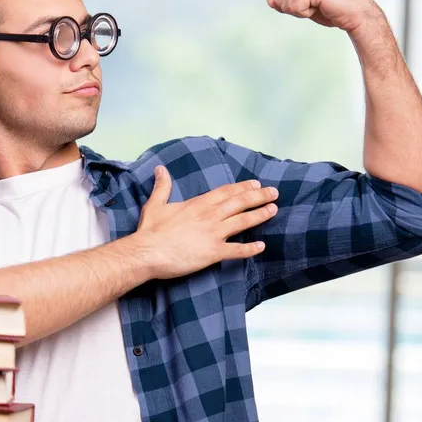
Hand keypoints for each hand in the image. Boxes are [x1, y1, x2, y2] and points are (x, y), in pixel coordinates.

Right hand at [136, 166, 278, 279]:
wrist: (147, 252)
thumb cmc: (150, 230)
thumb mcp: (155, 204)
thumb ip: (162, 186)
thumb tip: (160, 168)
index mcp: (198, 203)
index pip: (226, 192)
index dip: (242, 187)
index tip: (256, 183)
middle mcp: (210, 215)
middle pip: (239, 202)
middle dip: (258, 196)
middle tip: (274, 193)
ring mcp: (213, 234)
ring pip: (242, 221)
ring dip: (260, 215)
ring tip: (273, 210)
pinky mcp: (213, 252)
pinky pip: (236, 250)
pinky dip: (250, 249)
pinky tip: (261, 247)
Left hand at [267, 0, 383, 34]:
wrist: (358, 15)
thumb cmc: (334, 10)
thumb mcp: (305, 5)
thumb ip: (287, 0)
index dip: (292, 3)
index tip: (313, 3)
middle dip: (295, 8)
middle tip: (318, 6)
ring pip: (284, 3)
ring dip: (301, 11)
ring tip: (321, 6)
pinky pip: (293, 8)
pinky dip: (306, 14)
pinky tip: (322, 7)